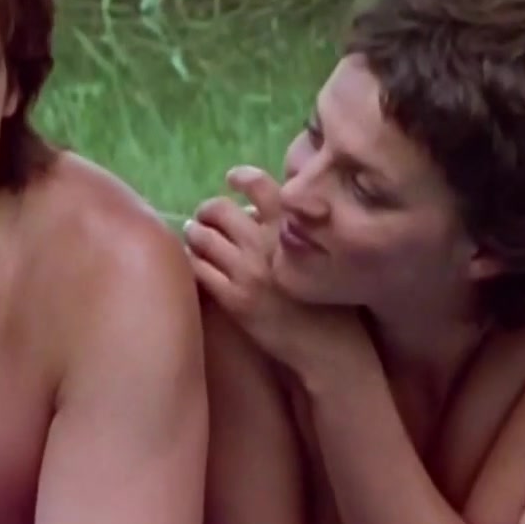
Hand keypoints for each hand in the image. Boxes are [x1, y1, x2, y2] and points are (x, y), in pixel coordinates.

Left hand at [184, 165, 373, 379]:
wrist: (330, 346)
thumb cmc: (331, 301)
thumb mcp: (320, 253)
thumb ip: (292, 229)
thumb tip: (257, 210)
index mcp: (292, 228)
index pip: (261, 186)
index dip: (242, 177)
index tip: (232, 178)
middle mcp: (267, 244)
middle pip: (220, 209)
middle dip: (208, 209)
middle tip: (205, 216)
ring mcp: (248, 272)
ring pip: (203, 237)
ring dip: (194, 232)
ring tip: (194, 235)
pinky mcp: (234, 299)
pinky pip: (199, 269)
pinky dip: (193, 260)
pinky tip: (196, 263)